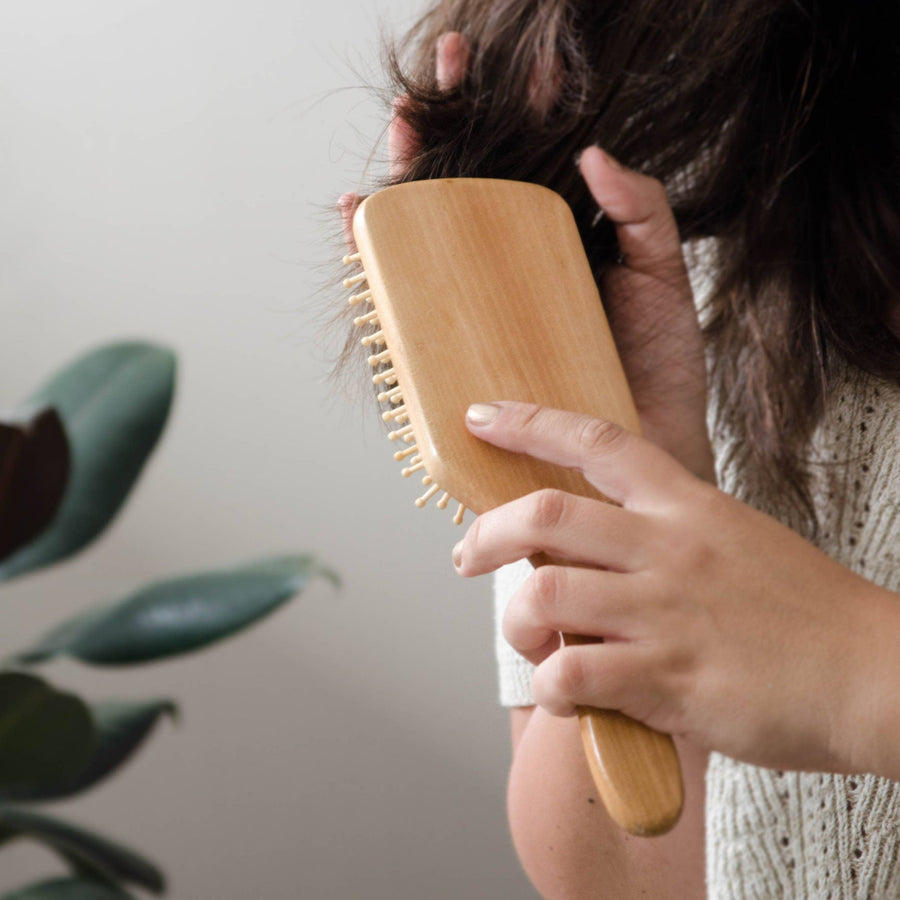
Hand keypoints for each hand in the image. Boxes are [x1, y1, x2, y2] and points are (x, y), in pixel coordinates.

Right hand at [338, 34, 713, 482]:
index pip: (525, 165)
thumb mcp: (662, 280)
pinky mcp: (451, 349)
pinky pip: (401, 298)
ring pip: (427, 231)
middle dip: (451, 121)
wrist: (634, 463)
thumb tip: (594, 151)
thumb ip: (643, 212)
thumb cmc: (655, 374)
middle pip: (466, 185)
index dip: (510, 112)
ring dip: (407, 173)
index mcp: (559, 244)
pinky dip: (373, 257)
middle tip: (445, 68)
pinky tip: (364, 219)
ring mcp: (478, 306)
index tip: (506, 66)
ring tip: (405, 124)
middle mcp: (511, 268)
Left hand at [454, 400, 894, 776]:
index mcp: (687, 507)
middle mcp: (669, 549)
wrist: (877, 675)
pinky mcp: (669, 680)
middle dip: (487, 533)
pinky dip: (550, 687)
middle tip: (467, 555)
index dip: (530, 423)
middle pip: (546, 515)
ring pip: (545, 595)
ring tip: (529, 643)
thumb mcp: (737, 541)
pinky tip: (567, 695)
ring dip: (515, 624)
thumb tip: (598, 548)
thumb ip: (667, 535)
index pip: (597, 442)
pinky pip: (573, 675)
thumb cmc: (807, 614)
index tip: (482, 416)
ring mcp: (666, 613)